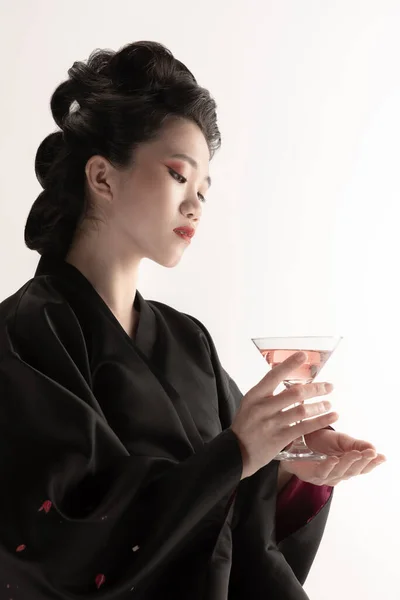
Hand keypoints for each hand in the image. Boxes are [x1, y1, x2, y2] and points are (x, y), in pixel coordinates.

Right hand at [231, 352, 337, 479]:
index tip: (303, 355)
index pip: (274, 375)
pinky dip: (321, 421)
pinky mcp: (280, 438)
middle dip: (315, 388)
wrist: (237, 452)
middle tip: (329, 386)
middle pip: (294, 393)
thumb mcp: (250, 404)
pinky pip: (305, 427)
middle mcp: (263, 408)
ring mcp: (272, 424)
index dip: (289, 364)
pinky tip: (332, 417)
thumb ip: (267, 393)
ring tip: (329, 403)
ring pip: (302, 410)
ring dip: (320, 406)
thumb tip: (289, 381)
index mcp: (255, 396)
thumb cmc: (246, 425)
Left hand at [280, 428, 385, 485]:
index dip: (373, 464)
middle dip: (363, 462)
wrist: (297, 441)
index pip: (363, 468)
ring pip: (339, 472)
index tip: (381, 456)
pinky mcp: (311, 474)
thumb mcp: (341, 440)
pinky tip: (334, 459)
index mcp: (348, 467)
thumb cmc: (321, 443)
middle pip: (353, 471)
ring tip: (356, 454)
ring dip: (348, 463)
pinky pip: (321, 471)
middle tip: (371, 453)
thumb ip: (356, 445)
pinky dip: (328, 466)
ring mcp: (325, 477)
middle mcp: (338, 474)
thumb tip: (373, 449)